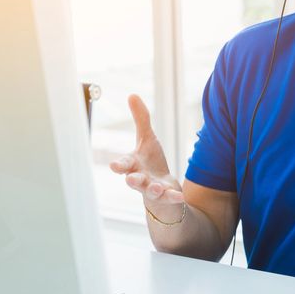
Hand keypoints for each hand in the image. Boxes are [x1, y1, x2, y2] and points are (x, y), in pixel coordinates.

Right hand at [109, 95, 183, 213]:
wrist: (162, 190)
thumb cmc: (150, 162)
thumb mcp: (147, 138)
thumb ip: (140, 119)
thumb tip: (132, 95)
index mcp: (133, 165)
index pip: (124, 164)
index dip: (119, 165)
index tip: (114, 165)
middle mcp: (140, 179)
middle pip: (134, 181)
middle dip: (132, 180)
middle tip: (130, 179)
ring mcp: (152, 190)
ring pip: (150, 191)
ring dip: (152, 189)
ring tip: (156, 188)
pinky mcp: (166, 197)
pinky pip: (169, 198)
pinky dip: (173, 197)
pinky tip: (180, 196)